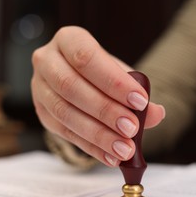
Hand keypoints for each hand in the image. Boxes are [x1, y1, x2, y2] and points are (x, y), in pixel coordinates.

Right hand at [31, 26, 164, 166]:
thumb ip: (138, 92)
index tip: (140, 101)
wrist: (85, 78)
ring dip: (98, 134)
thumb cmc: (103, 72)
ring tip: (124, 149)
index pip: (86, 58)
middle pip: (71, 86)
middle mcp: (47, 60)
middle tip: (132, 128)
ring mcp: (39, 88)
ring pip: (64, 113)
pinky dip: (91, 147)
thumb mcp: (121, 75)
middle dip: (105, 110)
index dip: (113, 81)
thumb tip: (156, 113)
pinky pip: (64, 134)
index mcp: (68, 39)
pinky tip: (111, 156)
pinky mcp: (42, 113)